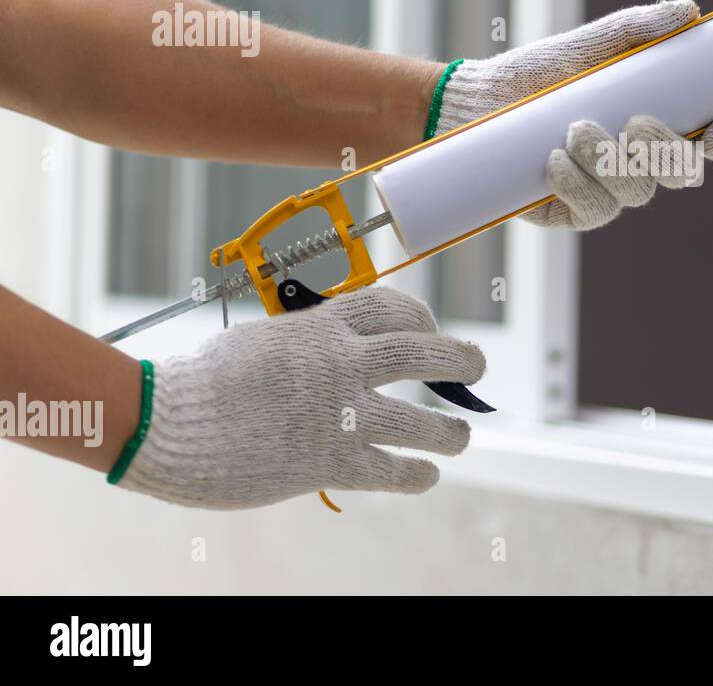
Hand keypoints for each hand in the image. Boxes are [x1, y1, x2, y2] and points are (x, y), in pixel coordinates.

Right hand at [117, 287, 484, 508]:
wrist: (165, 422)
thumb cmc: (201, 381)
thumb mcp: (262, 341)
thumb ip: (305, 345)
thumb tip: (332, 353)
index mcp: (322, 327)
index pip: (392, 308)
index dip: (422, 318)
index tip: (431, 330)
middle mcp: (342, 364)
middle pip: (424, 353)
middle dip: (459, 359)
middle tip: (476, 367)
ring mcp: (341, 414)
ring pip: (421, 420)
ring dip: (449, 430)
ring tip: (460, 436)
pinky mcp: (331, 462)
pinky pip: (391, 469)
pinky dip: (415, 473)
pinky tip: (426, 475)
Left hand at [432, 0, 712, 229]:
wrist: (481, 100)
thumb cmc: (539, 72)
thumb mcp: (589, 44)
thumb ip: (637, 27)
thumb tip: (687, 12)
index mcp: (657, 123)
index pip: (709, 141)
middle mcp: (640, 162)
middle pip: (681, 173)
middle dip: (666, 150)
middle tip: (635, 122)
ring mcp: (610, 190)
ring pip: (638, 192)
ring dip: (611, 162)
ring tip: (574, 129)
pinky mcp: (575, 211)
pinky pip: (594, 210)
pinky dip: (578, 185)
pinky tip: (555, 161)